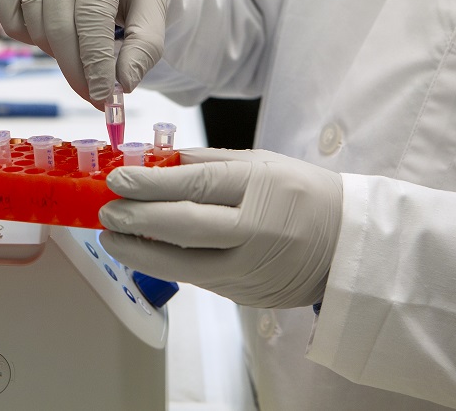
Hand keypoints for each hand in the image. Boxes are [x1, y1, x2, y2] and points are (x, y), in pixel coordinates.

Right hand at [0, 0, 165, 105]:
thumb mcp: (151, 7)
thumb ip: (145, 46)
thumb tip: (123, 83)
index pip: (92, 14)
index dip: (95, 60)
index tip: (102, 95)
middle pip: (59, 25)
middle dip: (76, 70)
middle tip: (93, 96)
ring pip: (35, 27)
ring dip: (58, 52)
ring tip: (81, 44)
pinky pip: (12, 24)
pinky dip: (33, 38)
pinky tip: (55, 26)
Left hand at [98, 148, 342, 307]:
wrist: (348, 245)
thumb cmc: (302, 194)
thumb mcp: (262, 163)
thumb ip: (208, 162)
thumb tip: (155, 160)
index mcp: (262, 187)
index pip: (197, 186)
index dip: (151, 185)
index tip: (118, 180)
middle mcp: (257, 231)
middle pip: (186, 227)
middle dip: (138, 219)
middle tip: (107, 211)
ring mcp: (252, 268)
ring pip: (186, 265)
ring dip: (141, 253)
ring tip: (112, 239)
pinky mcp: (246, 294)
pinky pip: (199, 280)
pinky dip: (167, 266)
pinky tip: (144, 254)